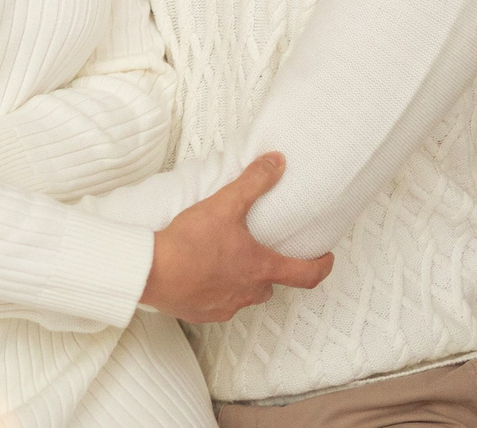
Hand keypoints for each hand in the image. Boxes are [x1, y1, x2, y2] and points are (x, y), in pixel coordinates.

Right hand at [140, 153, 334, 323]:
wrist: (152, 271)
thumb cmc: (189, 242)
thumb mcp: (224, 204)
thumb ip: (254, 182)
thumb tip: (277, 162)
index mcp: (261, 268)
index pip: (306, 275)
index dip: (321, 266)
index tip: (325, 258)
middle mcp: (249, 292)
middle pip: (271, 284)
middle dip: (270, 269)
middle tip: (261, 251)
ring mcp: (227, 306)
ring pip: (245, 294)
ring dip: (242, 280)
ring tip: (225, 259)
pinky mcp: (204, 314)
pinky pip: (219, 303)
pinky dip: (216, 290)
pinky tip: (201, 274)